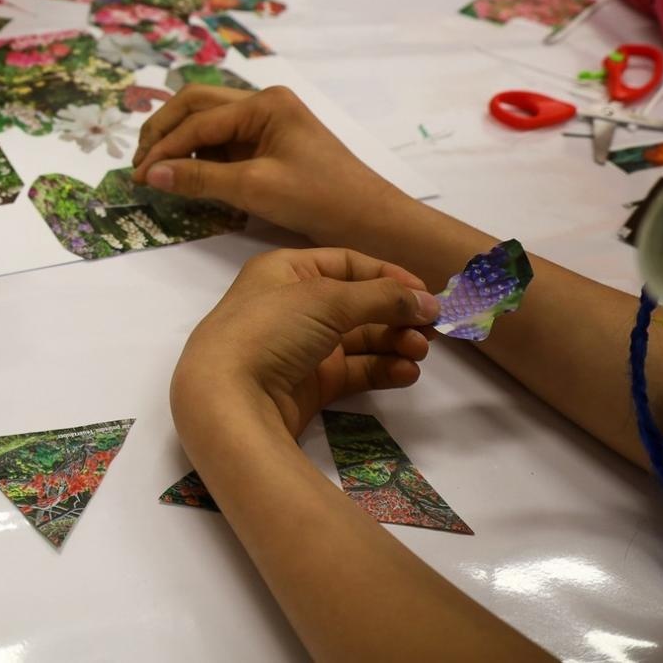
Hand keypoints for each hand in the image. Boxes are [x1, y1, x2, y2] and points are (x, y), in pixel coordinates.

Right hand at [132, 85, 408, 248]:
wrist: (370, 222)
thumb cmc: (320, 199)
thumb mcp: (255, 188)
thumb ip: (200, 178)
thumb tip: (150, 173)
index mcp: (264, 103)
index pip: (197, 119)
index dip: (163, 147)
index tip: (137, 175)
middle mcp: (263, 105)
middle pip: (196, 106)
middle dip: (163, 132)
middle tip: (138, 163)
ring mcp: (266, 125)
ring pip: (207, 123)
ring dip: (179, 143)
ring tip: (156, 172)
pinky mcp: (267, 147)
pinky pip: (222, 144)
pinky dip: (199, 157)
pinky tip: (186, 177)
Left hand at [171, 248, 437, 441]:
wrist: (228, 399)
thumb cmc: (270, 330)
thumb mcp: (327, 299)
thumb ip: (383, 297)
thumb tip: (428, 301)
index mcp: (286, 271)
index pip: (347, 263)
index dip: (388, 275)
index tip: (426, 293)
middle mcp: (293, 305)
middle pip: (358, 303)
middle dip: (397, 314)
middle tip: (434, 329)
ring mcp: (302, 346)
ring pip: (360, 338)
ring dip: (395, 342)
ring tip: (420, 351)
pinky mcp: (310, 383)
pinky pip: (355, 370)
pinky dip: (382, 369)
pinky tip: (406, 372)